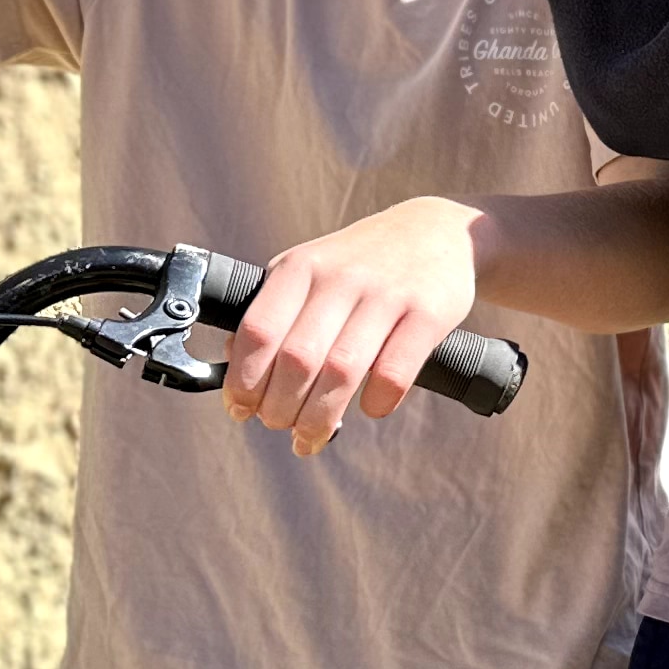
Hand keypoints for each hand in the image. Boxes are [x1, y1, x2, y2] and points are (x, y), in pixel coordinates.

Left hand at [221, 198, 486, 457]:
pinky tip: (370, 408)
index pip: (258, 331)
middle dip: (280, 408)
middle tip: (279, 426)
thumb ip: (274, 310)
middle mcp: (340, 277)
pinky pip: (394, 372)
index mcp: (301, 267)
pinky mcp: (429, 313)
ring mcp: (386, 294)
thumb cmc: (362, 262)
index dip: (243, 381)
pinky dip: (377, 402)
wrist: (437, 231)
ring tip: (312, 437)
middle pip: (297, 359)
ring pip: (342, 370)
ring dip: (320, 417)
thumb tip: (231, 360)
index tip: (241, 409)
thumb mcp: (310, 268)